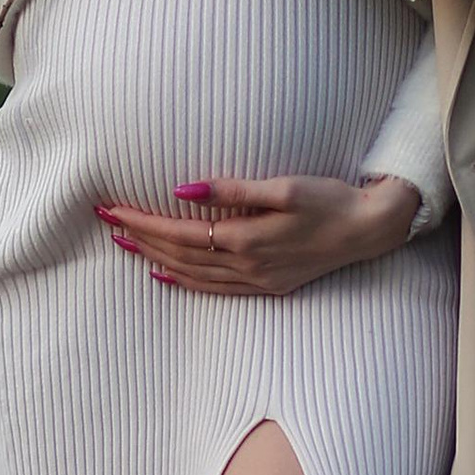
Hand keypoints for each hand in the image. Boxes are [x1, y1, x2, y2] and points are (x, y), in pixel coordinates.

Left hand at [95, 173, 421, 295]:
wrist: (369, 230)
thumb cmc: (330, 200)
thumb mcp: (283, 186)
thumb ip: (231, 189)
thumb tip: (183, 189)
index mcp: (246, 240)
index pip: (178, 233)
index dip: (142, 222)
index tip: (113, 210)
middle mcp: (246, 266)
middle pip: (178, 255)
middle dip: (139, 239)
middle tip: (105, 222)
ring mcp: (257, 280)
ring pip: (191, 273)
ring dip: (154, 259)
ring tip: (123, 245)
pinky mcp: (267, 284)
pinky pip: (214, 288)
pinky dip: (184, 281)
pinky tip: (165, 274)